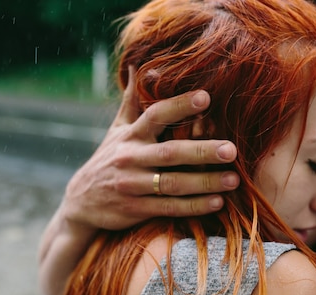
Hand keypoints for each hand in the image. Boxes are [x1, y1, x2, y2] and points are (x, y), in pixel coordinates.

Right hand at [63, 66, 239, 230]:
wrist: (81, 202)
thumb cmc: (109, 159)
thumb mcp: (117, 130)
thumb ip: (132, 101)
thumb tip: (137, 63)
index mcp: (130, 135)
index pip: (155, 115)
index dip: (179, 106)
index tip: (206, 97)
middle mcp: (130, 158)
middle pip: (170, 153)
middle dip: (202, 151)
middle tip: (231, 149)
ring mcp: (132, 185)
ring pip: (173, 184)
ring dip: (205, 182)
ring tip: (234, 180)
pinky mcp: (135, 210)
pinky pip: (169, 208)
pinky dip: (194, 206)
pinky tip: (217, 202)